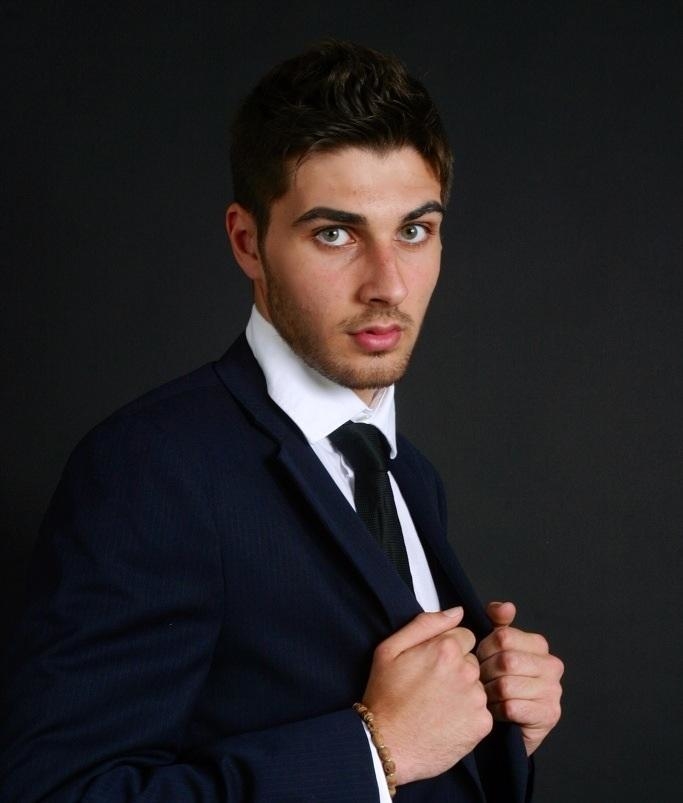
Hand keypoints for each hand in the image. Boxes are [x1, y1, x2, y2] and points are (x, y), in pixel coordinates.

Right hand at [362, 607, 492, 785]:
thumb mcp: (390, 649)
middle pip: (472, 660)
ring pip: (477, 685)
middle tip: (432, 687)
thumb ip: (426, 623)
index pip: (464, 636)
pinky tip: (447, 722)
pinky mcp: (482, 724)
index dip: (447, 650)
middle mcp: (466, 670)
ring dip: (464, 692)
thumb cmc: (385, 698)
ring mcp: (476, 698)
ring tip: (438, 706)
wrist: (387, 745)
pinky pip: (482, 711)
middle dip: (457, 669)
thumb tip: (456, 611)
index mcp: (446, 648)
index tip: (433, 664)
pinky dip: (468, 716)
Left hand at [477, 601, 563, 755]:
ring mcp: (553, 691)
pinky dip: (497, 710)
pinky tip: (497, 711)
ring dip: (489, 694)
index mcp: (538, 644)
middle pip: (505, 661)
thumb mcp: (496, 648)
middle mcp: (552, 665)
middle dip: (485, 673)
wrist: (508, 725)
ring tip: (488, 697)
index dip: (484, 649)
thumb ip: (498, 622)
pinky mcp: (548, 715)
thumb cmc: (499, 681)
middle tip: (482, 682)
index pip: (504, 636)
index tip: (481, 659)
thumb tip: (506, 607)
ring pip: (506, 685)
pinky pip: (511, 707)